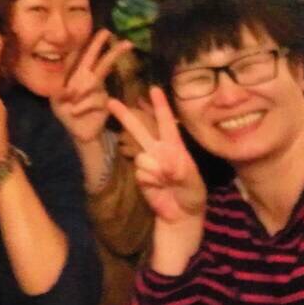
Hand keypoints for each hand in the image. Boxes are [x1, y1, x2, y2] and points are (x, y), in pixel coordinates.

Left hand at [50, 31, 129, 143]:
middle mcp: (92, 80)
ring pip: (93, 82)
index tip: (106, 32)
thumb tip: (68, 89)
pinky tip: (75, 111)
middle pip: (103, 63)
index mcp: (79, 75)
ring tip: (71, 100)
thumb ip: (58, 93)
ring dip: (80, 91)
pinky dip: (81, 106)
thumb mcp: (56, 101)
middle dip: (113, 51)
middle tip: (127, 42)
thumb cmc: (66, 113)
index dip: (95, 44)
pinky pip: (93, 99)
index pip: (87, 56)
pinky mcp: (105, 103)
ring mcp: (100, 91)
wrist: (77, 132)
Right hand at [107, 87, 206, 274]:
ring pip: (143, 156)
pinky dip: (151, 180)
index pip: (166, 122)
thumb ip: (180, 170)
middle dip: (125, 115)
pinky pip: (141, 172)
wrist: (181, 215)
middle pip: (139, 129)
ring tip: (169, 181)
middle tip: (110, 101)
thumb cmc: (192, 194)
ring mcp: (147, 163)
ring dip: (156, 169)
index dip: (160, 106)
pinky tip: (159, 188)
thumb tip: (164, 161)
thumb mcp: (193, 182)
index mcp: (175, 146)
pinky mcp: (140, 177)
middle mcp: (158, 151)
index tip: (154, 89)